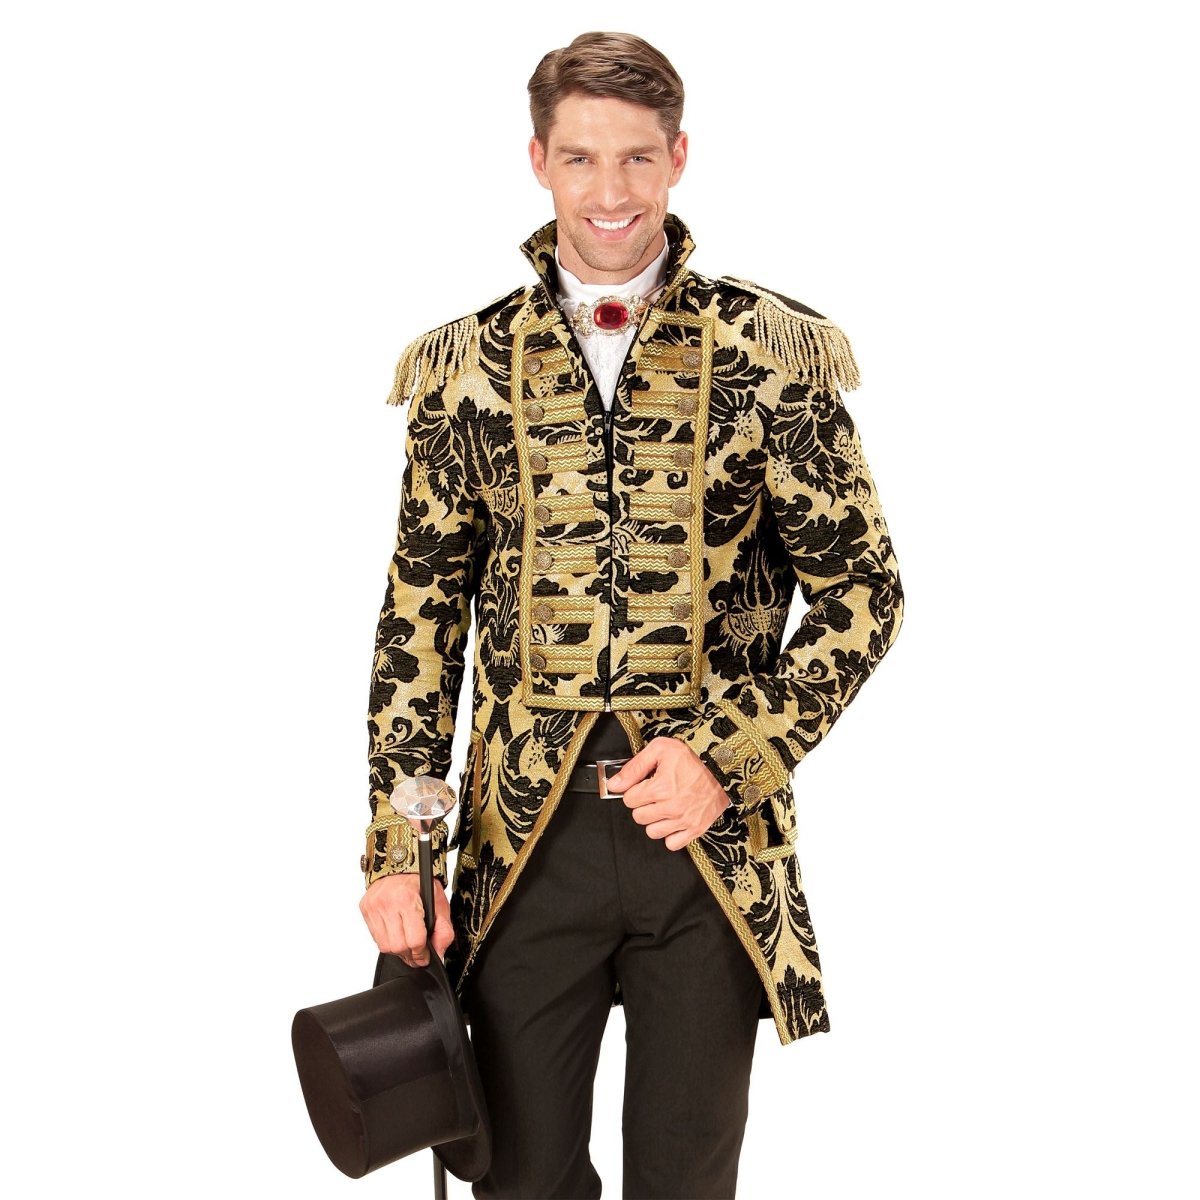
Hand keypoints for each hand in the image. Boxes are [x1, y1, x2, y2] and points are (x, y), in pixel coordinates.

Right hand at [359, 872, 453, 966]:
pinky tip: (396, 933)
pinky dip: (387, 940)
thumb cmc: (421, 882)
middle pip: (398, 947)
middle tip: (417, 954)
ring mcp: (374, 906)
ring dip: (398, 950)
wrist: (400, 864)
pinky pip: (375, 937)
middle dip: (410, 955)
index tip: (425, 957)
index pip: (414, 940)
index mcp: (408, 899)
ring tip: (407, 945)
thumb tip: (438, 954)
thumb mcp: (439, 902)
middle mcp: (388, 902)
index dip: (422, 954)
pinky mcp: (365, 908)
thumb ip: (443, 930)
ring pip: (384, 946)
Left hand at [605, 737, 730, 850]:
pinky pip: (672, 843)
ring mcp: (684, 820)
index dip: (634, 790)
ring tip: (664, 806)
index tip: (645, 785)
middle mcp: (671, 807)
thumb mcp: (661, 749)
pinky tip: (673, 819)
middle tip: (655, 794)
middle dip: (643, 805)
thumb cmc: (694, 756)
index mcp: (660, 788)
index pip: (628, 799)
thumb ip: (634, 767)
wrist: (724, 765)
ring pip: (652, 832)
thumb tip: (614, 784)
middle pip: (638, 817)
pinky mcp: (696, 829)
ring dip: (655, 820)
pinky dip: (670, 834)